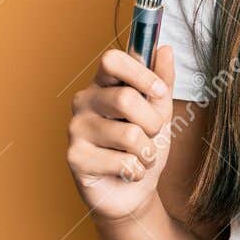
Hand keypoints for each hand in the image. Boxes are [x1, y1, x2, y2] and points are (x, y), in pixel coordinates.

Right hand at [67, 45, 176, 221]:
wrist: (135, 191)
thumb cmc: (144, 147)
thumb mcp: (160, 112)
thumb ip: (162, 82)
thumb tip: (164, 48)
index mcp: (103, 84)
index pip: (112, 60)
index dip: (141, 74)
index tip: (159, 92)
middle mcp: (84, 101)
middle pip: (126, 99)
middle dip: (152, 123)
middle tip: (151, 136)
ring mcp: (76, 129)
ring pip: (129, 134)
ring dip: (147, 152)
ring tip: (139, 157)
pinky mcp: (75, 157)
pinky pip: (122, 161)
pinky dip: (136, 170)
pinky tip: (127, 172)